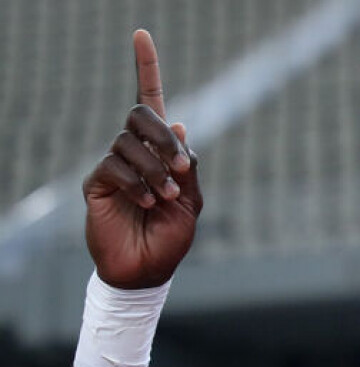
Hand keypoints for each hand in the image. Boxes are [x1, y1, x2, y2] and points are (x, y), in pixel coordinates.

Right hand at [82, 30, 201, 288]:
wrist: (147, 271)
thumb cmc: (171, 238)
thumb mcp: (192, 200)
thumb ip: (187, 164)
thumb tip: (179, 122)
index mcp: (162, 151)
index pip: (152, 102)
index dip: (147, 67)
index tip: (141, 34)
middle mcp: (137, 152)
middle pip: (141, 114)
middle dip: (163, 137)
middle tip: (180, 168)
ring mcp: (115, 165)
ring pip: (129, 141)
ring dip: (155, 169)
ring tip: (165, 197)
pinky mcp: (98, 182)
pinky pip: (115, 165)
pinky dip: (138, 183)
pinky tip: (147, 202)